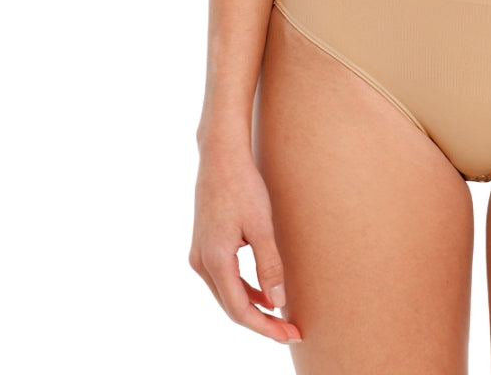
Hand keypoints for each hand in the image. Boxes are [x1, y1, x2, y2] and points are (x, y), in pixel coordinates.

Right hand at [189, 145, 301, 344]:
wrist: (221, 156)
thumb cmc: (243, 186)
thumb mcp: (261, 226)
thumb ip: (270, 265)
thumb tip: (278, 303)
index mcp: (215, 259)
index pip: (240, 309)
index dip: (265, 327)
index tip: (290, 334)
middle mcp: (201, 262)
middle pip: (231, 307)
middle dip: (261, 322)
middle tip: (291, 331)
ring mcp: (199, 254)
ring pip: (226, 295)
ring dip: (252, 307)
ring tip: (281, 317)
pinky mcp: (203, 246)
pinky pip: (223, 279)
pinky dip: (243, 289)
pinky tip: (264, 292)